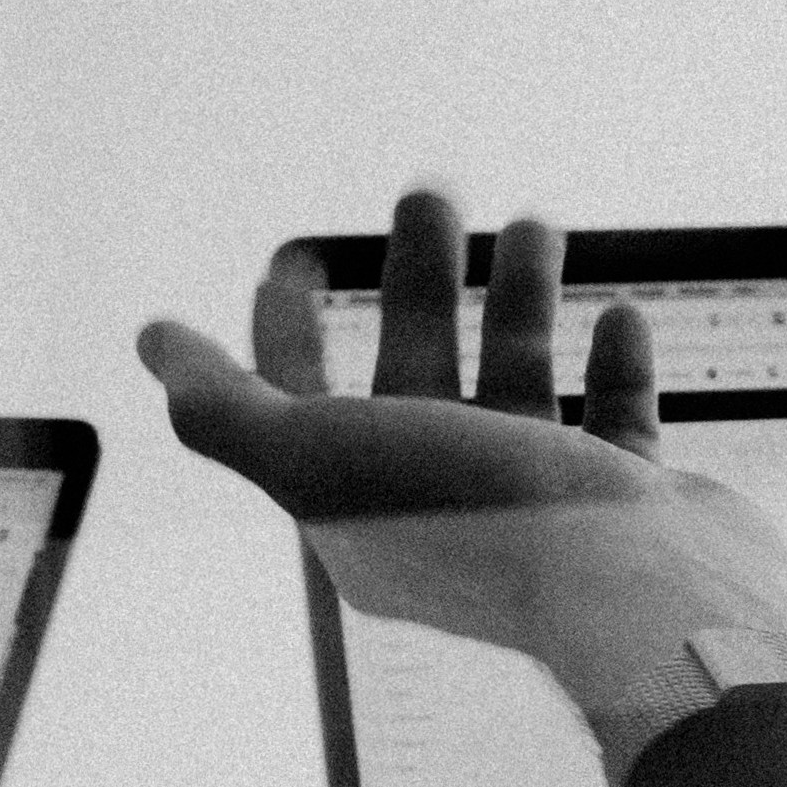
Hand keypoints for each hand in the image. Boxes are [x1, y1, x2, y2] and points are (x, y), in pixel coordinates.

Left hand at [139, 186, 786, 773]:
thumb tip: (152, 342)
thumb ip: (223, 407)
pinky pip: (617, 426)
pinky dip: (615, 366)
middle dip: (415, 282)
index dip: (283, 330)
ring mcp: (545, 514)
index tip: (293, 252)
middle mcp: (449, 513)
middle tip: (431, 191)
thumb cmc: (473, 518)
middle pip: (413, 374)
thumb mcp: (313, 457)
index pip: (300, 408)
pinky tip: (619, 316)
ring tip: (535, 222)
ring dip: (520, 303)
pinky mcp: (631, 511)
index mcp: (363, 513)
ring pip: (517, 388)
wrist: (634, 595)